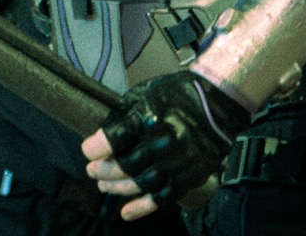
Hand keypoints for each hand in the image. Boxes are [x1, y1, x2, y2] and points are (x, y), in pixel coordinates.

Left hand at [81, 70, 248, 219]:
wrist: (217, 102)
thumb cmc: (177, 94)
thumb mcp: (147, 92)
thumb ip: (125, 115)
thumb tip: (104, 138)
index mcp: (149, 115)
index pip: (114, 138)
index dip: (95, 147)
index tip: (87, 150)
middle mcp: (162, 141)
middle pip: (125, 164)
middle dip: (104, 170)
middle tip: (92, 171)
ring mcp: (176, 162)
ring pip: (139, 183)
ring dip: (117, 188)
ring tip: (103, 186)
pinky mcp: (187, 176)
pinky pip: (161, 198)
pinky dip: (141, 208)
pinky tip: (125, 213)